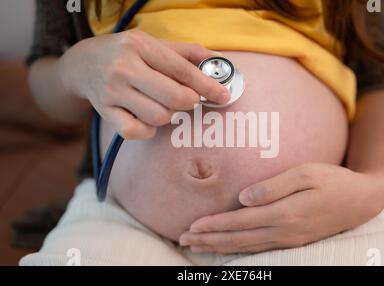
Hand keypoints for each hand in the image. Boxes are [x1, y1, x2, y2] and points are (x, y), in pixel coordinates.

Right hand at [58, 30, 228, 138]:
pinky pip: (135, 132)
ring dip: (170, 115)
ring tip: (165, 105)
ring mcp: (112, 92)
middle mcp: (124, 68)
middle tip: (191, 100)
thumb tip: (219, 62)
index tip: (223, 95)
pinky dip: (148, 130)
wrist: (83, 63)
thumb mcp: (153, 43)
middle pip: (173, 98)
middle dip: (190, 102)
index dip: (207, 85)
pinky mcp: (105, 112)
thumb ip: (187, 52)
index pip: (182, 70)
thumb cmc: (126, 53)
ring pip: (158, 117)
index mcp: (140, 46)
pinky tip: (148, 120)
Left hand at [179, 163, 383, 253]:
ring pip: (245, 247)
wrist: (361, 200)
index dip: (214, 226)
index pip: (240, 222)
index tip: (192, 226)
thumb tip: (243, 197)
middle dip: (208, 240)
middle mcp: (284, 231)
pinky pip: (259, 249)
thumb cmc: (333, 181)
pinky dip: (238, 250)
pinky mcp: (293, 240)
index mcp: (284, 214)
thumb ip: (273, 186)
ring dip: (219, 247)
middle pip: (238, 239)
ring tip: (197, 246)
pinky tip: (227, 248)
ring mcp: (289, 239)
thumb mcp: (306, 174)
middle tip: (184, 240)